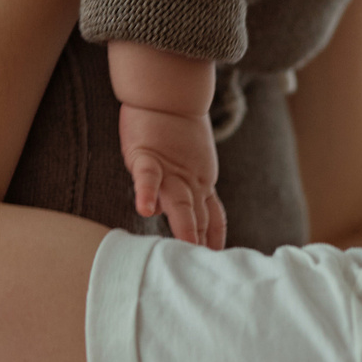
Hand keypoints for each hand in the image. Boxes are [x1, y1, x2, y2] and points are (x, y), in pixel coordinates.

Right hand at [119, 102, 225, 248]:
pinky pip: (146, 177)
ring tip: (188, 247)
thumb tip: (159, 211)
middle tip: (208, 265)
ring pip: (178, 202)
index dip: (215, 239)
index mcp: (199, 185)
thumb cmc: (173, 131)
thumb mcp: (182, 166)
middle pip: (198, 215)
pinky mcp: (148, 156)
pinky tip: (143, 209)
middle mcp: (187, 182)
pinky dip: (145, 192)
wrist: (167, 96)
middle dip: (202, 240)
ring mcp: (170, 170)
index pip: (212, 217)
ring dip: (184, 225)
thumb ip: (178, 188)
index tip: (217, 261)